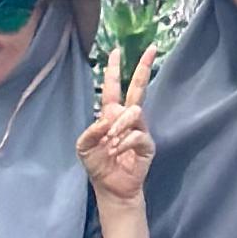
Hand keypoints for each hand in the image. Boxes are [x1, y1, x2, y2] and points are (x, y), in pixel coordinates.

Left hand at [76, 45, 155, 237]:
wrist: (111, 188)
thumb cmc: (98, 165)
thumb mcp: (84, 146)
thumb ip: (90, 130)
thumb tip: (107, 119)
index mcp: (111, 114)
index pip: (114, 87)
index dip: (115, 70)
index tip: (116, 51)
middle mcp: (128, 117)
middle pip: (138, 88)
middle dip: (144, 68)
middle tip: (152, 49)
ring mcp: (139, 129)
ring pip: (135, 112)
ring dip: (120, 125)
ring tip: (110, 142)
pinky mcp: (147, 144)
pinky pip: (138, 134)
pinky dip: (124, 141)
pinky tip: (117, 151)